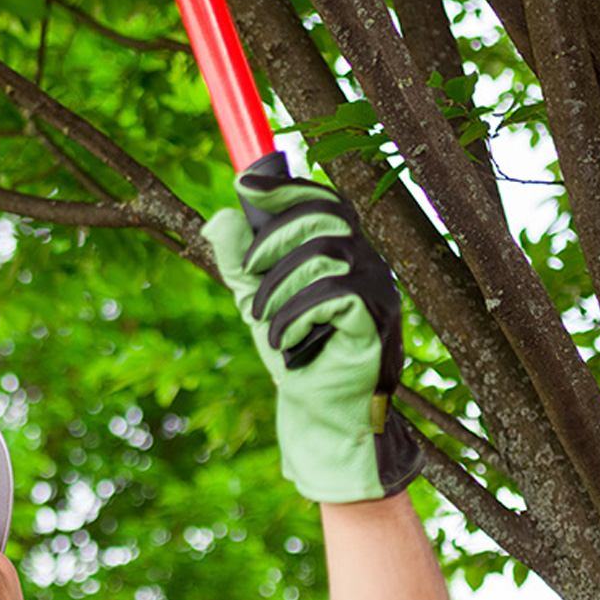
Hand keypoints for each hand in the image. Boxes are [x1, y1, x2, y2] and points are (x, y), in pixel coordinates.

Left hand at [202, 161, 420, 502]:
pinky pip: (336, 295)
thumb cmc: (294, 354)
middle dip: (274, 241)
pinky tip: (286, 341)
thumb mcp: (256, 301)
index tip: (246, 186)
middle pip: (323, 218)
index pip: (324, 202)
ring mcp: (378, 292)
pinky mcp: (377, 323)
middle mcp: (367, 265)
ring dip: (280, 287)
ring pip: (325, 255)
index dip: (287, 188)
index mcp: (342, 253)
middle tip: (248, 274)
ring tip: (264, 322)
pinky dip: (298, 315)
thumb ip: (240, 261)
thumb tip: (222, 216)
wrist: (319, 414)